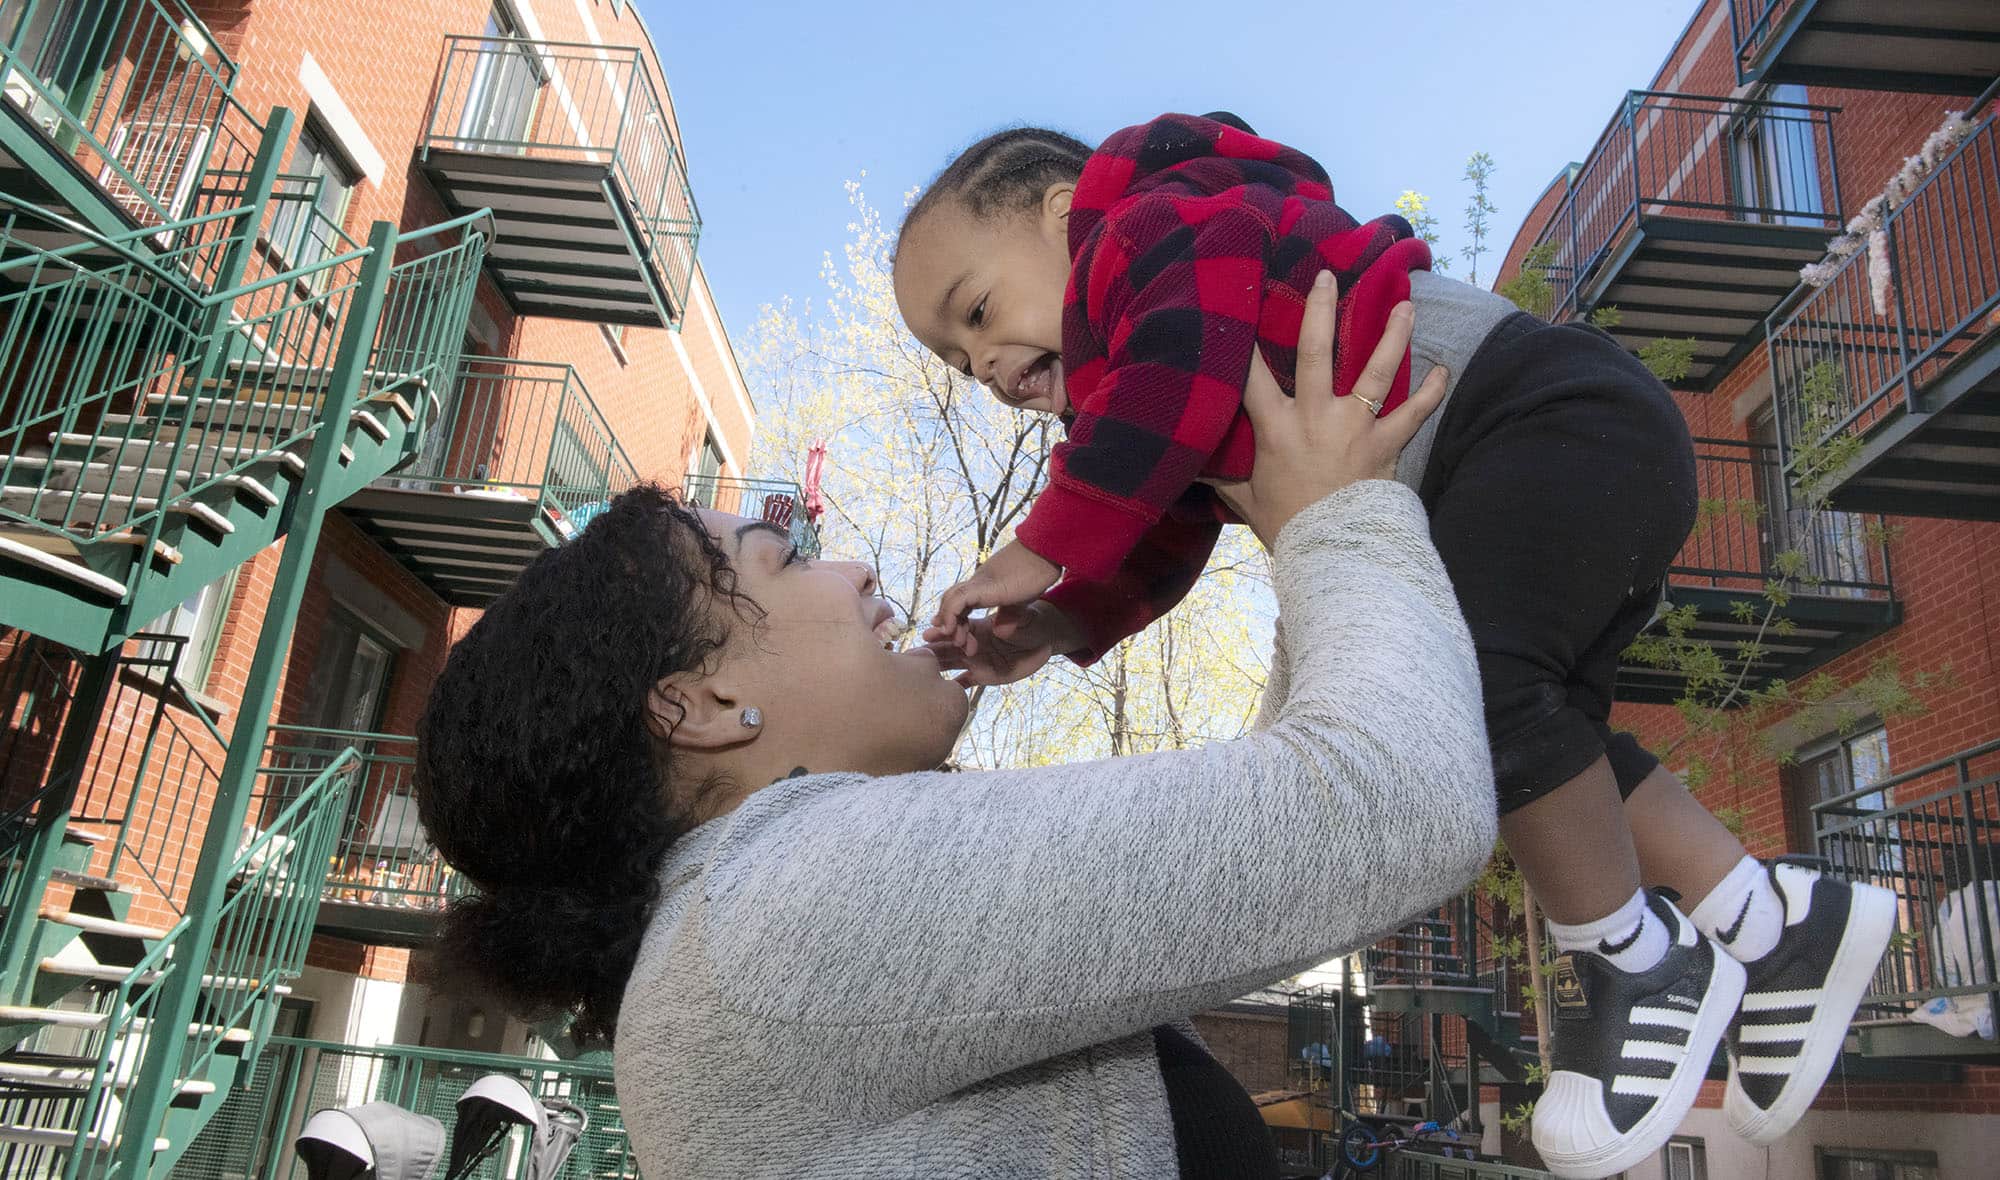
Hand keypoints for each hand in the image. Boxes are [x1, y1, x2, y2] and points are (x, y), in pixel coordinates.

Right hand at [921, 601, 1082, 686]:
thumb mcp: (1026, 618)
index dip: (945, 629)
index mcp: (978, 626)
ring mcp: (974, 660)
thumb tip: (1000, 626)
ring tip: (917, 675)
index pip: (956, 626)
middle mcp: (971, 643)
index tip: (936, 632)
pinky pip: (962, 683)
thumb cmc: (1031, 625)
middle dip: (931, 649)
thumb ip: (1014, 620)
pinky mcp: (981, 675)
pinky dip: (952, 690)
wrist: (1041, 642)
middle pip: (945, 646)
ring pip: (949, 664)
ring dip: (934, 668)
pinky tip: (939, 698)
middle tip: (914, 654)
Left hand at [930, 540, 1061, 639]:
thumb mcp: (1021, 600)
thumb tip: (999, 632)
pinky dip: (949, 615)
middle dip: (948, 622)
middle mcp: (978, 581)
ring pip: (950, 599)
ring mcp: (979, 581)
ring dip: (948, 623)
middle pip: (950, 599)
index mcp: (985, 585)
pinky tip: (950, 630)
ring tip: (957, 642)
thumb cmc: (1038, 572)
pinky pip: (957, 599)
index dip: (955, 619)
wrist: (1046, 552)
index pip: (959, 601)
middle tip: (957, 643)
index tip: (960, 638)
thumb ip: (1009, 615)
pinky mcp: (983, 584)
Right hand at [1208, 271, 1447, 548]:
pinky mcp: (1385, 445)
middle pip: (1316, 352)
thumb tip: (1189, 471)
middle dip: (1321, 309)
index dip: (1244, 341)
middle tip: (1328, 276)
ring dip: (1392, 335)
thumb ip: (1222, 479)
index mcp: (1276, 428)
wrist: (1332, 552)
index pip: (1252, 375)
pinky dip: (1431, 391)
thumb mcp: (1246, 500)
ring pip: (1375, 371)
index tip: (1242, 308)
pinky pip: (1413, 412)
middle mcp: (1315, 417)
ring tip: (1405, 305)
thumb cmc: (1288, 526)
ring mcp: (1354, 427)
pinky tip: (1443, 369)